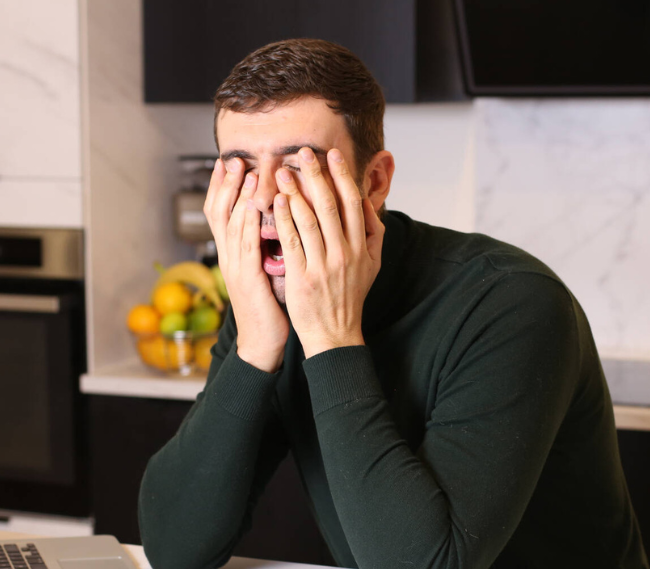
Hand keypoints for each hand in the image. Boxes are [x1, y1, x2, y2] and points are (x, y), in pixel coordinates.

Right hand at [203, 158, 289, 371]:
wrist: (264, 342)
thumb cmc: (271, 307)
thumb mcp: (268, 269)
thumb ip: (270, 245)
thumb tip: (282, 220)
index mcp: (234, 254)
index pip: (223, 212)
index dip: (223, 187)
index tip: (229, 162)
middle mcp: (229, 256)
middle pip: (219, 212)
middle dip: (225, 183)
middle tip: (231, 158)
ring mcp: (235, 267)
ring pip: (230, 224)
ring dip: (236, 196)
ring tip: (244, 171)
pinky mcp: (247, 279)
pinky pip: (246, 245)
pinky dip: (248, 223)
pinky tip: (254, 206)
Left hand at [272, 147, 384, 357]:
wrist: (335, 335)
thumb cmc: (350, 297)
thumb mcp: (373, 265)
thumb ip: (373, 233)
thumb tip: (365, 202)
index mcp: (361, 248)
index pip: (353, 204)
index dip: (343, 176)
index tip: (332, 155)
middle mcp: (344, 254)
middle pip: (330, 206)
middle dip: (316, 175)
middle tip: (302, 152)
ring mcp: (323, 266)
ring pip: (309, 221)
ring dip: (295, 192)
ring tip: (281, 172)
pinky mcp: (302, 278)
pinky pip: (292, 242)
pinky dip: (284, 219)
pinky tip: (277, 202)